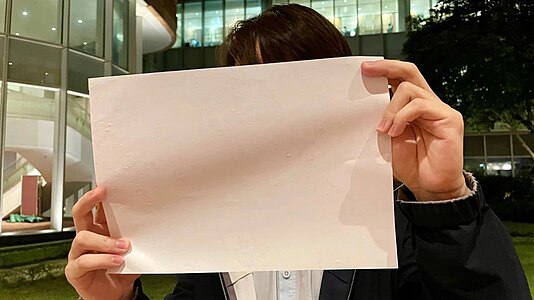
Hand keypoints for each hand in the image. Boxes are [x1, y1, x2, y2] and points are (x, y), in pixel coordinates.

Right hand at [65, 187, 139, 299]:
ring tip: (123, 247)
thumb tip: (153, 221)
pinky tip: (116, 261)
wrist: (116, 293)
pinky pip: (84, 261)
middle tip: (101, 194)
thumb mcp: (134, 249)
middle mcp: (87, 238)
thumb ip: (138, 236)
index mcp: (100, 229)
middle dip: (88, 200)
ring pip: (83, 238)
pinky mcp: (75, 270)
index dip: (98, 196)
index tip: (107, 185)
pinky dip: (102, 260)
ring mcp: (79, 253)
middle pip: (80, 213)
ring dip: (105, 241)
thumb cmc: (123, 269)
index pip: (95, 208)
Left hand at [362, 60, 469, 200]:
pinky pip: (420, 105)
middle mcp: (428, 104)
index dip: (385, 70)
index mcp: (413, 107)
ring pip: (410, 89)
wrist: (430, 187)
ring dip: (390, 108)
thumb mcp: (389, 138)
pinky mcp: (449, 118)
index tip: (364, 69)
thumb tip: (365, 103)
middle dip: (387, 67)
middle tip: (367, 71)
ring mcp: (440, 110)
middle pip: (410, 72)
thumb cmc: (411, 165)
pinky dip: (402, 117)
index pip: (401, 78)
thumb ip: (383, 119)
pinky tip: (395, 132)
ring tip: (384, 129)